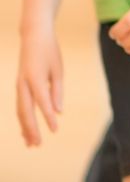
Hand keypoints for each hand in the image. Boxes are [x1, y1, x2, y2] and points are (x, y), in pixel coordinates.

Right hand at [16, 29, 63, 145]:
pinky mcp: (19, 86)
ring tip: (31, 144)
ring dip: (25, 127)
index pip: (42, 101)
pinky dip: (23, 119)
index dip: (47, 117)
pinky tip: (27, 131)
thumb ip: (56, 91)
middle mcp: (23, 83)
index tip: (55, 131)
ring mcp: (19, 85)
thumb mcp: (58, 69)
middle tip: (38, 145)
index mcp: (34, 77)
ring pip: (20, 111)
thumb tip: (57, 112)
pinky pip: (20, 105)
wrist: (33, 36)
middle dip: (31, 129)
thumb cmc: (49, 51)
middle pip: (25, 111)